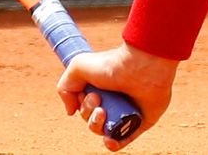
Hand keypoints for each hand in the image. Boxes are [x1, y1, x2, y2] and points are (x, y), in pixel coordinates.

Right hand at [57, 43, 178, 150]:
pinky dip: (114, 143)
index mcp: (103, 89)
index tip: (90, 94)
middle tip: (98, 99)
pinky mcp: (142, 121)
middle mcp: (115, 101)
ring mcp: (128, 112)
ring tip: (103, 112)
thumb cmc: (112, 64)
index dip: (83, 107)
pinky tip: (109, 138)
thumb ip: (65, 88)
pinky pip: (124, 139)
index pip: (86, 109)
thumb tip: (71, 112)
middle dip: (90, 115)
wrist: (142, 66)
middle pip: (93, 122)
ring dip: (98, 126)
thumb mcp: (78, 67)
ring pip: (105, 132)